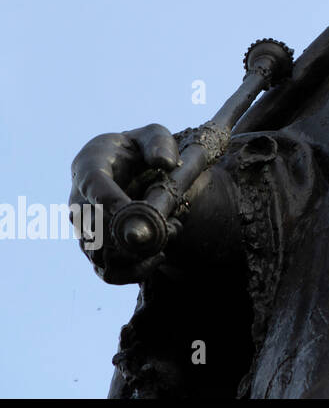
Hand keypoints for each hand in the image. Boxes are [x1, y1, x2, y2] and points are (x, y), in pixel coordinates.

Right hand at [69, 124, 236, 283]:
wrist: (133, 169)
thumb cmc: (141, 149)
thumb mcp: (153, 135)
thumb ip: (159, 142)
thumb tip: (165, 163)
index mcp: (89, 165)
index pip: (93, 185)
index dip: (111, 200)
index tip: (134, 210)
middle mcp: (79, 199)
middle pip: (93, 226)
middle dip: (131, 232)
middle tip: (167, 226)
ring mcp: (84, 228)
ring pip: (100, 255)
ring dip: (137, 254)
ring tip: (168, 236)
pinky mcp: (96, 249)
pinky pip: (107, 272)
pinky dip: (134, 271)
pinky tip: (159, 255)